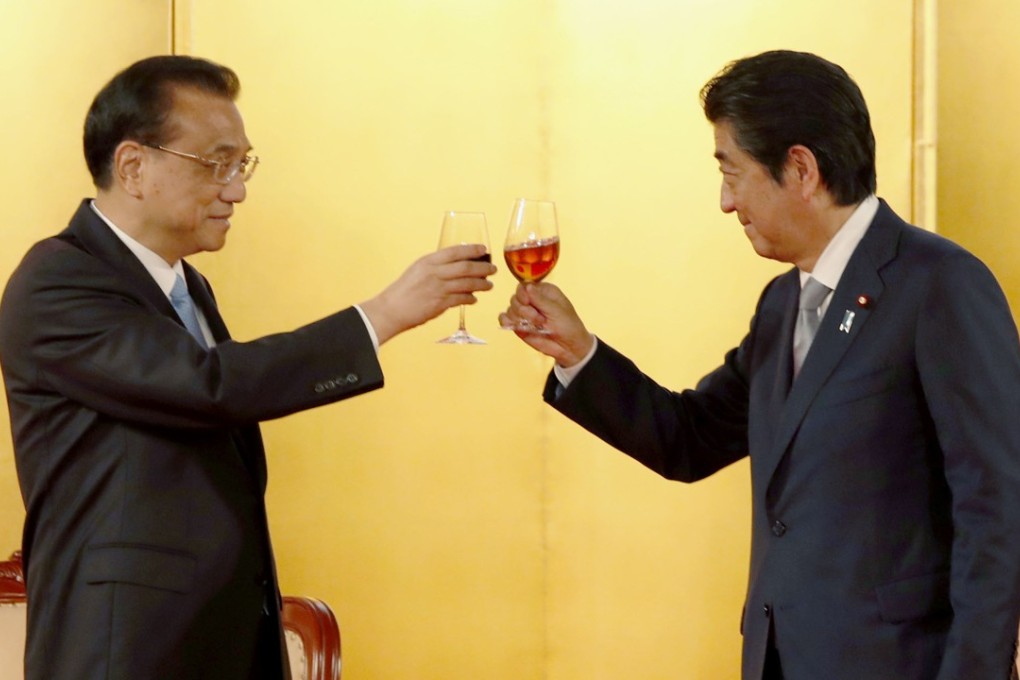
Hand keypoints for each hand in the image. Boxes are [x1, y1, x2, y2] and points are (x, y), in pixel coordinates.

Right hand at [361, 244, 495, 344]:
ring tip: (489, 285)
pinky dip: (470, 298)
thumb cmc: (403, 291)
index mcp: (428, 261)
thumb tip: (456, 267)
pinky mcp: (440, 303)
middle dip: (483, 267)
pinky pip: (462, 299)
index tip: (484, 249)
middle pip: (466, 267)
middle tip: (493, 269)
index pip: (455, 251)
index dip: (472, 249)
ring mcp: (438, 288)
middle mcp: (435, 272)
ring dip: (481, 284)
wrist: (391, 309)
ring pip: (467, 283)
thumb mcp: (418, 270)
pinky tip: (474, 299)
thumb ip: (436, 267)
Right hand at [498, 282, 593, 366]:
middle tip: (540, 320)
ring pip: (510, 309)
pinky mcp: (519, 325)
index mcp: (543, 292)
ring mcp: (525, 314)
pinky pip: (504, 319)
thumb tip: (527, 286)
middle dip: (524, 310)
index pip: (524, 286)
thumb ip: (540, 299)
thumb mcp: (557, 311)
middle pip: (515, 298)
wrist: (569, 347)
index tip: (527, 302)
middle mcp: (532, 300)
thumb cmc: (568, 326)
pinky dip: (506, 322)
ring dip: (520, 319)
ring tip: (535, 327)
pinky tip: (514, 326)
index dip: (522, 294)